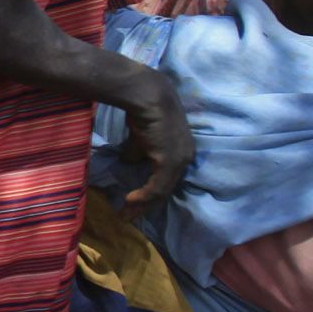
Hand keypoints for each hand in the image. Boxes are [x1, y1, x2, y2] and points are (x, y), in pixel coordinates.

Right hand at [109, 66, 190, 211]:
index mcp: (182, 151)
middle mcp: (186, 158)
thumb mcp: (140, 138)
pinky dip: (143, 197)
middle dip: (147, 205)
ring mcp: (180, 160)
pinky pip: (157, 187)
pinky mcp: (170, 162)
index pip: (168, 178)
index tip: (135, 202)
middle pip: (167, 188)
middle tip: (130, 216)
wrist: (146, 95)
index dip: (152, 192)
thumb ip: (137, 152)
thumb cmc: (143, 110)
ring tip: (126, 213)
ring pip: (162, 191)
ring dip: (143, 204)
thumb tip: (127, 163)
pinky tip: (130, 200)